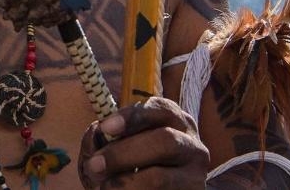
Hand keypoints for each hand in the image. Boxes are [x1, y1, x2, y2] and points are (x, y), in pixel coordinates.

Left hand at [79, 96, 207, 188]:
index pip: (160, 109)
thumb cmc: (134, 162)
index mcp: (174, 121)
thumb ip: (109, 136)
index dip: (132, 116)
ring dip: (124, 182)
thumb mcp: (124, 142)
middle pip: (164, 141)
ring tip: (105, 187)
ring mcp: (195, 174)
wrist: (152, 189)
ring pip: (160, 177)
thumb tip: (96, 136)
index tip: (105, 127)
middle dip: (123, 153)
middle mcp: (191, 144)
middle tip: (94, 166)